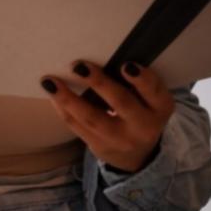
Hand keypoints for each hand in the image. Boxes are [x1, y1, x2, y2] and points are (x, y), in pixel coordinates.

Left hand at [40, 61, 174, 172]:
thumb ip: (140, 83)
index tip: (125, 65)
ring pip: (92, 118)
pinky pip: (77, 127)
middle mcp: (142, 127)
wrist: (137, 154)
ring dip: (68, 98)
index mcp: (160, 109)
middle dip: (99, 83)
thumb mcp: (153, 101)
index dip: (141, 79)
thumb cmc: (143, 113)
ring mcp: (119, 139)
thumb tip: (106, 55)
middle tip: (79, 66)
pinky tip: (53, 95)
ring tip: (50, 82)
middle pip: (121, 103)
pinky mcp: (99, 146)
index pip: (154, 91)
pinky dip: (64, 109)